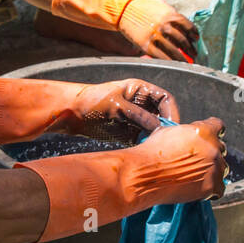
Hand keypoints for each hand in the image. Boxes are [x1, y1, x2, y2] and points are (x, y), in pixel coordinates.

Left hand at [52, 79, 180, 141]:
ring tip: (154, 148)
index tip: (173, 128)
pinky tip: (144, 152)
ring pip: (154, 130)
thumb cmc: (92, 102)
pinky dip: (146, 146)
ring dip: (156, 139)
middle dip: (166, 128)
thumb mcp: (117, 107)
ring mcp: (135, 118)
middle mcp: (140, 104)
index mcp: (140, 90)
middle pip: (162, 116)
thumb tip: (159, 128)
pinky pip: (143, 140)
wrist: (70, 114)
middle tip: (167, 142)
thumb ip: (139, 116)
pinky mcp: (128, 132)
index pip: (165, 99)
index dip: (172, 113)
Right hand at [117, 0, 198, 60]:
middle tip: (194, 54)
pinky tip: (173, 63)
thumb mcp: (161, 6)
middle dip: (190, 49)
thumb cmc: (142, 7)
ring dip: (182, 58)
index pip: (189, 27)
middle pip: (183, 41)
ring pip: (174, 51)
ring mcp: (156, 36)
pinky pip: (161, 56)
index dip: (194, 34)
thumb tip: (183, 24)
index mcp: (170, 15)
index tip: (196, 39)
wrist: (124, 10)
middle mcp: (165, 26)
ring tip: (186, 62)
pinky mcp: (146, 45)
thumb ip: (172, 14)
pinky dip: (169, 61)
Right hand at [138, 116, 226, 201]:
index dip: (213, 131)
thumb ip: (182, 132)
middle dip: (210, 153)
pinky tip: (199, 187)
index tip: (210, 136)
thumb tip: (183, 136)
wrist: (144, 175)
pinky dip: (212, 189)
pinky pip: (220, 189)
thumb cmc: (151, 154)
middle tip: (196, 159)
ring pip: (222, 168)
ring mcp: (215, 168)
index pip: (218, 126)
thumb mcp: (165, 132)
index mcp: (203, 131)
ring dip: (212, 170)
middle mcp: (213, 148)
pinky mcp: (213, 187)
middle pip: (221, 148)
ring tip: (196, 174)